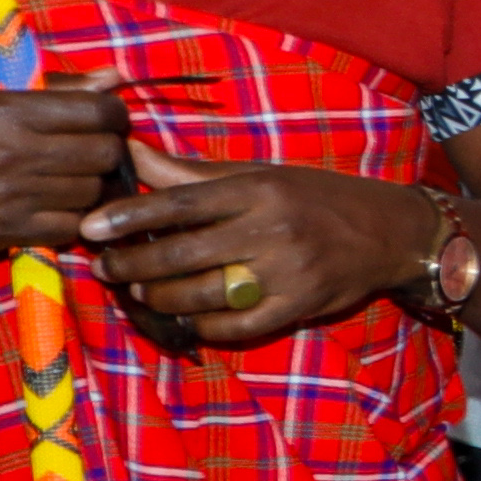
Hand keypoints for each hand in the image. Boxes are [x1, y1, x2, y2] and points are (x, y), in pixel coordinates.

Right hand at [0, 78, 134, 259]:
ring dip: (93, 182)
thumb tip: (114, 77)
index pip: (97, 113)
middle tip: (94, 144)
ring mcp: (11, 199)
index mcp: (6, 112)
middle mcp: (13, 156)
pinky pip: (69, 228)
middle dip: (110, 147)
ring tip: (74, 172)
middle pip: (103, 154)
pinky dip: (73, 215)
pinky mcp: (5, 233)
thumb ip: (50, 85)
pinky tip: (56, 201)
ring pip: (92, 193)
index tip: (107, 115)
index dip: (114, 113)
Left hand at [81, 145, 435, 348]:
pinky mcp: (299, 306)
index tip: (91, 226)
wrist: (388, 232)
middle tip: (106, 268)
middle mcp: (271, 229)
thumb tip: (131, 153)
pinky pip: (237, 326)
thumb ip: (192, 174)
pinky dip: (203, 326)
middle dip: (134, 264)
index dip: (132, 215)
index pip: (181, 202)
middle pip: (183, 254)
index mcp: (257, 190)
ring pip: (203, 294)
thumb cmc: (314, 198)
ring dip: (161, 298)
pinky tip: (186, 318)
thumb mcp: (258, 176)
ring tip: (140, 291)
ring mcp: (286, 272)